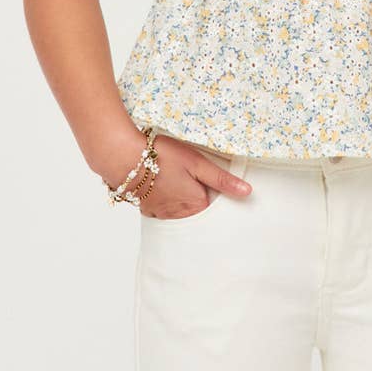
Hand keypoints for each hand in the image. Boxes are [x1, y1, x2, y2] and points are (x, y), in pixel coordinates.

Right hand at [98, 132, 250, 218]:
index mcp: (195, 205)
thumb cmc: (162, 157)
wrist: (124, 157)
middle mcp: (179, 215)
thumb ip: (222, 179)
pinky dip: (169, 203)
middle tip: (197, 181)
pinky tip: (167, 188)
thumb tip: (247, 192)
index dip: (218, 194)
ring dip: (185, 202)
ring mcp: (161, 214)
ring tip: (182, 182)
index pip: (215, 206)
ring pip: (181, 213)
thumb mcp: (197, 163)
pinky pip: (165, 211)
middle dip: (202, 200)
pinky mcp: (148, 209)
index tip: (217, 184)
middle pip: (198, 212)